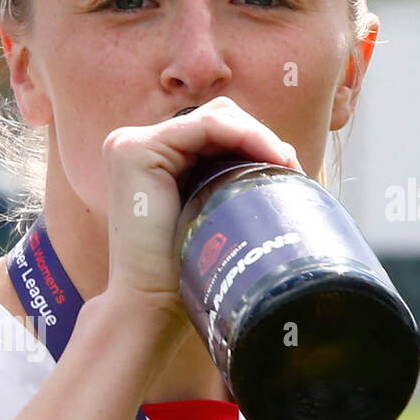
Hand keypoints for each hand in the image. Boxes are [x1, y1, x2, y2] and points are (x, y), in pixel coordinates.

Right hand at [100, 97, 302, 317]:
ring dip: (257, 136)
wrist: (149, 302)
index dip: (255, 140)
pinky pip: (205, 126)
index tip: (290, 169)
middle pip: (215, 117)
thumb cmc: (181, 270)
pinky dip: (243, 136)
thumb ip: (223, 180)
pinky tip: (269, 158)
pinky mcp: (135, 149)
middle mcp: (134, 145)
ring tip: (284, 165)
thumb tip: (282, 157)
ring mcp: (129, 144)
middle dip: (259, 136)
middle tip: (291, 168)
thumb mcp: (207, 212)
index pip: (212, 128)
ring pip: (215, 116)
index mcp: (148, 158)